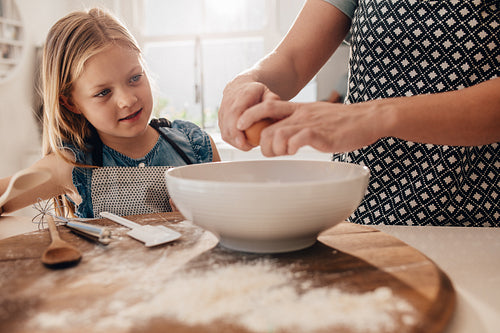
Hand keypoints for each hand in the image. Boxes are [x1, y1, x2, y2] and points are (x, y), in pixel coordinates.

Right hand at [218, 78, 279, 149]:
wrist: (240, 87)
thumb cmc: (257, 93)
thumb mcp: (267, 93)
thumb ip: (272, 100)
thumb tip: (276, 110)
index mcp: (243, 95)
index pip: (236, 112)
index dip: (237, 127)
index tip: (242, 141)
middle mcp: (229, 102)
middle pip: (228, 124)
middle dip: (236, 138)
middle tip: (248, 147)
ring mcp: (222, 111)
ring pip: (224, 131)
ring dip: (235, 141)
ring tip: (248, 145)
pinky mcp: (220, 120)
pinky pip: (224, 133)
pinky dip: (233, 140)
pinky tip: (243, 142)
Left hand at [237, 100, 381, 156]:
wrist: (366, 118)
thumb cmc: (341, 122)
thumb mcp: (314, 115)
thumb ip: (296, 122)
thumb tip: (279, 135)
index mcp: (296, 108)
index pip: (265, 106)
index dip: (248, 115)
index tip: (240, 126)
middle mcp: (299, 114)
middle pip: (265, 127)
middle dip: (262, 145)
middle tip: (272, 152)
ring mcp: (309, 123)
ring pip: (277, 135)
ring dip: (275, 149)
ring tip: (286, 153)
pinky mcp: (320, 134)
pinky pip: (296, 141)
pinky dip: (291, 148)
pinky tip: (297, 151)